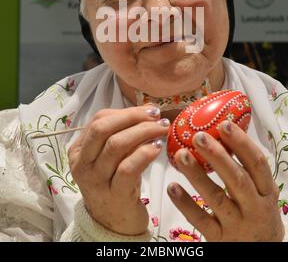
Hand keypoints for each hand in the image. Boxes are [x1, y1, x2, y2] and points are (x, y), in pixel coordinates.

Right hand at [68, 105, 168, 234]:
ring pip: (116, 145)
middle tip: (156, 116)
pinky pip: (128, 167)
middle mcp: (82, 164)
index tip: (149, 110)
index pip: (99, 119)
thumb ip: (123, 133)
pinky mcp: (114, 195)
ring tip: (162, 129)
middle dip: (132, 117)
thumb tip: (148, 109)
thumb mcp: (112, 157)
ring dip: (143, 131)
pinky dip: (145, 153)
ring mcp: (96, 181)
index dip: (126, 111)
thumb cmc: (115, 183)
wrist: (113, 224)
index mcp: (79, 150)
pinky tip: (157, 148)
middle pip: (103, 128)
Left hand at [167, 120, 283, 240]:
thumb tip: (222, 132)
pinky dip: (186, 203)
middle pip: (237, 180)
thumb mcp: (260, 191)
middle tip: (198, 136)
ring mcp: (237, 224)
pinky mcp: (219, 239)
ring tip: (180, 155)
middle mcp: (254, 208)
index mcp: (266, 191)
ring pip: (216, 198)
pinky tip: (172, 187)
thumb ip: (246, 167)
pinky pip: (200, 220)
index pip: (257, 164)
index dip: (241, 143)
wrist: (261, 252)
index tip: (224, 124)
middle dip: (218, 156)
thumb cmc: (257, 212)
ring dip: (197, 175)